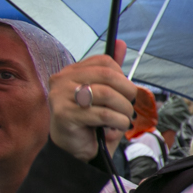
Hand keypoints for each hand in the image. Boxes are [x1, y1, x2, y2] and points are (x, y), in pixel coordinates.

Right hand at [47, 41, 135, 161]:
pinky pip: (103, 113)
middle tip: (131, 105)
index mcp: (71, 72)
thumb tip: (121, 43)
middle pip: (107, 75)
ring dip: (124, 109)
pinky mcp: (65, 115)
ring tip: (125, 119)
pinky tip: (118, 128)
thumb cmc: (90, 120)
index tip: (125, 91)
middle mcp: (62, 80)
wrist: (73, 149)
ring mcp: (61, 97)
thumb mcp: (103, 94)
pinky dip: (118, 121)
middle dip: (127, 91)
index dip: (122, 76)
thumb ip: (111, 71)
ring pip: (107, 94)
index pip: (104, 62)